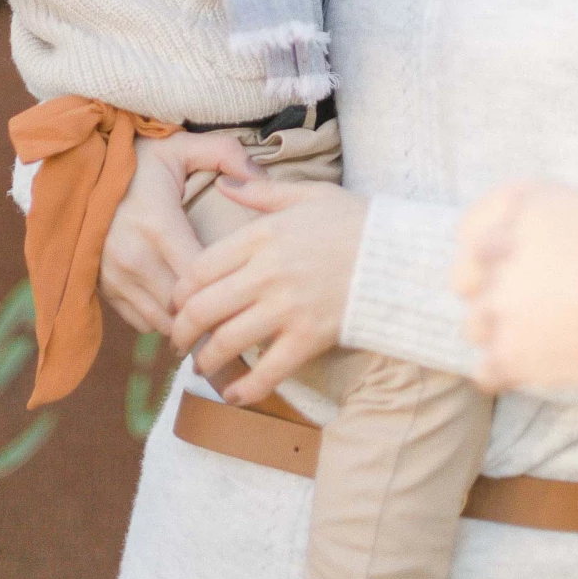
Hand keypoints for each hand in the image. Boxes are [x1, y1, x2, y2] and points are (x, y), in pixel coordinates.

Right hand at [98, 130, 259, 336]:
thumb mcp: (181, 146)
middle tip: (234, 302)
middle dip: (209, 309)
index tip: (244, 281)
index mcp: (158, 224)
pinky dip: (161, 318)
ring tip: (209, 306)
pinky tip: (177, 303)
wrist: (81, 168)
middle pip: (182, 308)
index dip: (224, 285)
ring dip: (186, 319)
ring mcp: (114, 275)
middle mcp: (133, 257)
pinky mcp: (102, 286)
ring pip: (162, 321)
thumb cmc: (138, 159)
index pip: (199, 277)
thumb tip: (262, 177)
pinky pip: (140, 321)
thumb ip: (225, 154)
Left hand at [170, 180, 367, 404]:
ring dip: (205, 360)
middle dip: (182, 330)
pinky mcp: (308, 338)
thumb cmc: (354, 222)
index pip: (200, 267)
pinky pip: (268, 372)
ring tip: (200, 365)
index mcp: (263, 236)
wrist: (401, 256)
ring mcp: (287, 308)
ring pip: (227, 342)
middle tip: (179, 339)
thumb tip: (224, 183)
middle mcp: (268, 273)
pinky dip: (245, 389)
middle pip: (204, 309)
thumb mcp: (309, 195)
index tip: (177, 302)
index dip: (179, 291)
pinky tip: (232, 395)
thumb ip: (261, 192)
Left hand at [454, 184, 577, 391]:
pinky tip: (533, 371)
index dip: (489, 247)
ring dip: (500, 333)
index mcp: (522, 206)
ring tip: (539, 340)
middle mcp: (499, 251)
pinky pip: (486, 371)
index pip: (472, 228)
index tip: (507, 260)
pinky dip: (504, 374)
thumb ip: (559, 225)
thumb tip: (560, 246)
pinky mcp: (515, 355)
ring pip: (475, 326)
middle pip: (463, 277)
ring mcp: (502, 304)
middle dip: (489, 289)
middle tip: (527, 302)